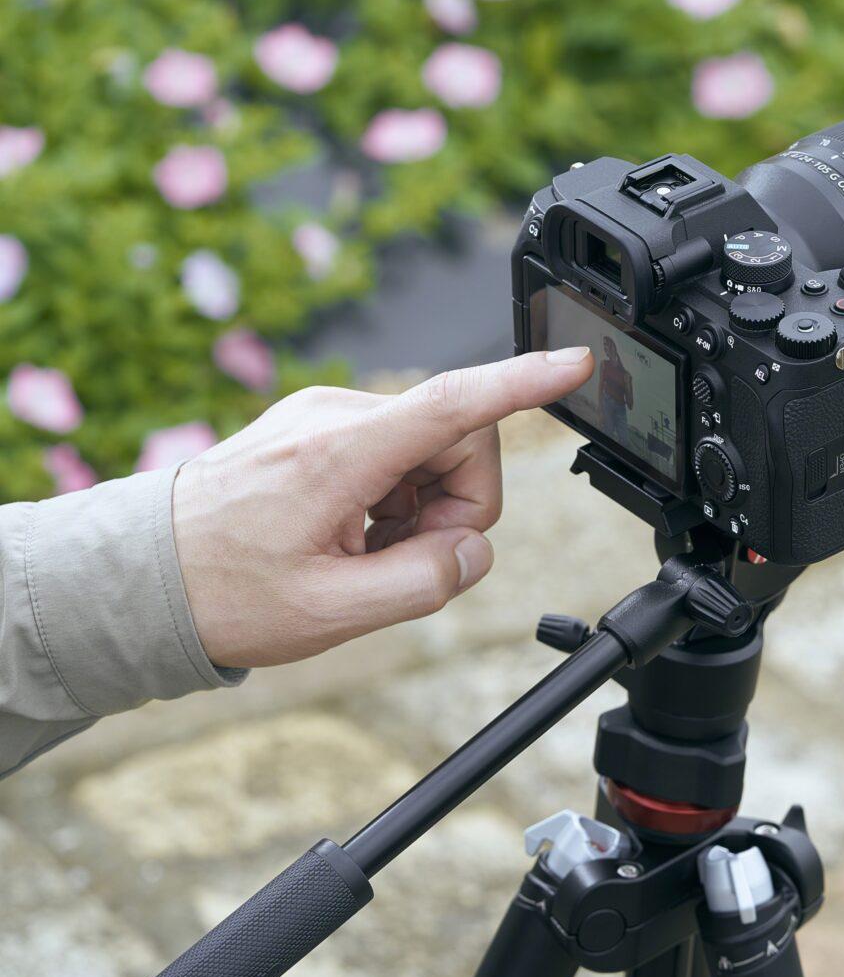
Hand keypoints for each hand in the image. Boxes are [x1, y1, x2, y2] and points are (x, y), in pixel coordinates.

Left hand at [172, 348, 592, 667]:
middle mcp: (334, 416)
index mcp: (340, 454)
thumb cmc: (221, 595)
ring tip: (364, 556)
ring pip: (432, 450)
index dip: (525, 382)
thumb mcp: (329, 614)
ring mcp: (324, 416)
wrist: (135, 579)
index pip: (454, 402)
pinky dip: (395, 500)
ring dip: (422, 510)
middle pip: (458, 443)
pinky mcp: (318, 426)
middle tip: (403, 564)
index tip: (576, 362)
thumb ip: (423, 583)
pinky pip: (396, 453)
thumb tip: (471, 552)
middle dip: (457, 508)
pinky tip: (351, 537)